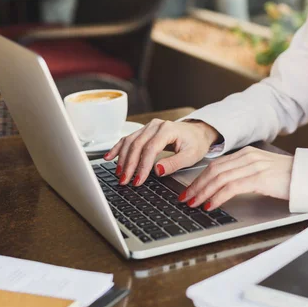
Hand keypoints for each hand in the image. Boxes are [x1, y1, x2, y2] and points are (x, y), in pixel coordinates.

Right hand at [103, 119, 219, 185]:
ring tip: (119, 174)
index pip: (150, 149)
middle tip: (124, 180)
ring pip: (130, 142)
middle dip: (129, 165)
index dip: (142, 166)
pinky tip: (109, 157)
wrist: (198, 133)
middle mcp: (156, 125)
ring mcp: (149, 127)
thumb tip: (157, 170)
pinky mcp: (144, 131)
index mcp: (168, 129)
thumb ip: (174, 163)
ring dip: (122, 159)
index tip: (138, 180)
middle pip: (137, 145)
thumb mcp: (191, 156)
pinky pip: (128, 139)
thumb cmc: (196, 143)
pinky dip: (118, 148)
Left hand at [180, 146, 293, 210]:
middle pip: (213, 171)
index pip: (216, 165)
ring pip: (219, 179)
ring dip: (203, 193)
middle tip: (185, 199)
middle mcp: (247, 157)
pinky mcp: (259, 178)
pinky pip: (231, 187)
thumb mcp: (263, 172)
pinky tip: (211, 205)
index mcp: (247, 154)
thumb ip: (245, 175)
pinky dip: (217, 197)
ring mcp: (253, 166)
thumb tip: (224, 188)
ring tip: (194, 204)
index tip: (189, 190)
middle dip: (196, 186)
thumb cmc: (288, 179)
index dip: (199, 178)